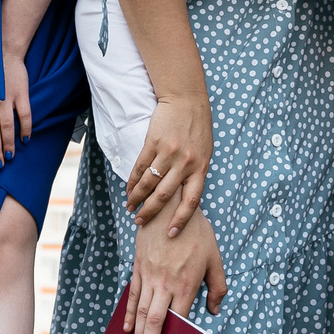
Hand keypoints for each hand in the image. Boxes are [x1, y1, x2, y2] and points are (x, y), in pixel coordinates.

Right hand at [124, 92, 211, 230]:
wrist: (186, 98)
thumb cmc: (197, 127)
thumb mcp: (204, 153)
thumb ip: (195, 174)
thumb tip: (184, 198)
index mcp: (201, 167)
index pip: (191, 201)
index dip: (181, 220)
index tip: (170, 234)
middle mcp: (185, 163)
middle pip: (164, 196)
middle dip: (151, 213)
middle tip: (140, 223)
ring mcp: (168, 153)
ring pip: (149, 183)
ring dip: (137, 199)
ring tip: (131, 208)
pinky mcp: (153, 142)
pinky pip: (140, 168)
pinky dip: (133, 182)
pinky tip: (129, 190)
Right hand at [126, 201, 225, 333]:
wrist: (170, 203)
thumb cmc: (197, 231)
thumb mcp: (215, 257)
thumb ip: (218, 286)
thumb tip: (214, 311)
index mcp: (187, 284)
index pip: (179, 321)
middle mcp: (166, 283)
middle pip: (155, 323)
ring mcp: (150, 276)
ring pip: (141, 313)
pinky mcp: (139, 267)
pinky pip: (133, 295)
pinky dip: (130, 314)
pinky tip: (127, 329)